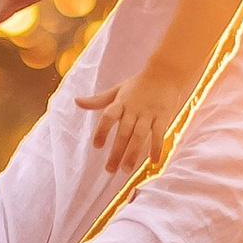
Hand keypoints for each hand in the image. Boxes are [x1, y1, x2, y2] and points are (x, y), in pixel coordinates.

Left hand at [78, 54, 180, 182]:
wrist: (165, 72)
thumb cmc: (138, 84)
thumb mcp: (117, 90)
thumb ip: (98, 100)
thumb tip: (76, 101)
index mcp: (121, 103)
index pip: (108, 117)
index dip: (102, 131)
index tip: (97, 146)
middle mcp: (134, 109)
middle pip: (123, 133)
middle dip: (116, 152)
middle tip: (110, 170)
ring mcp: (149, 113)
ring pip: (139, 136)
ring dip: (133, 153)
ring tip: (126, 169)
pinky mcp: (163, 116)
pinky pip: (159, 134)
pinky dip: (156, 147)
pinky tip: (153, 161)